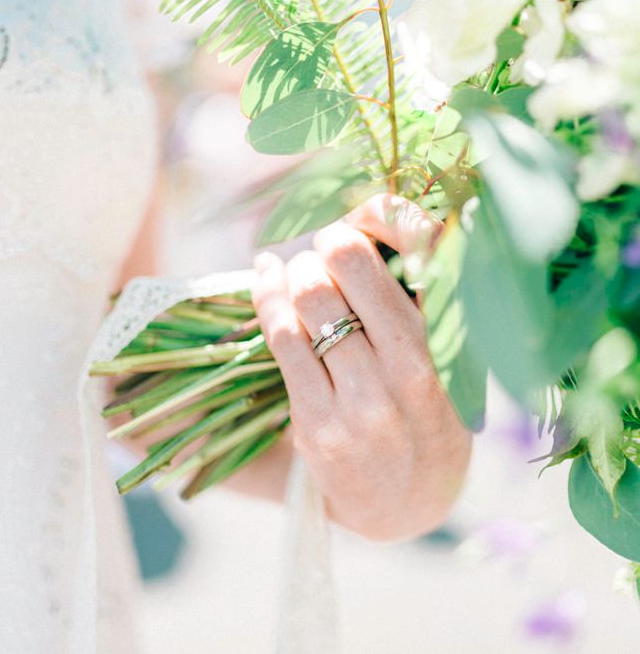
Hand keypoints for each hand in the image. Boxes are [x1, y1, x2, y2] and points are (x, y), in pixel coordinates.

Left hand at [251, 194, 471, 540]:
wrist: (407, 505)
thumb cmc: (426, 419)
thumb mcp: (451, 362)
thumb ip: (424, 301)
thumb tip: (371, 223)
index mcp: (454, 342)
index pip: (422, 246)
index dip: (378, 215)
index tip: (357, 220)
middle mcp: (415, 367)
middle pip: (350, 263)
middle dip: (326, 243)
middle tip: (323, 251)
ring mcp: (366, 399)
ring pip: (311, 296)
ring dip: (292, 270)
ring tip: (292, 272)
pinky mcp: (321, 424)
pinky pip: (283, 338)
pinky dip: (266, 297)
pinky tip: (265, 281)